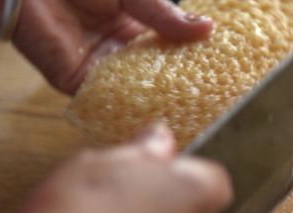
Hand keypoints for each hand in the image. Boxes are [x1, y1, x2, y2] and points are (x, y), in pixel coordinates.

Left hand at [14, 0, 213, 93]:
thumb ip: (166, 16)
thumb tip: (208, 29)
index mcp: (134, 28)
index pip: (167, 51)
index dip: (189, 61)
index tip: (215, 73)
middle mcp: (119, 52)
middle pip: (153, 75)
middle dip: (175, 87)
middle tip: (206, 101)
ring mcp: (99, 69)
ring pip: (132, 90)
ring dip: (154, 100)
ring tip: (185, 113)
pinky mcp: (77, 82)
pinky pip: (104, 99)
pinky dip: (123, 106)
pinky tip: (148, 115)